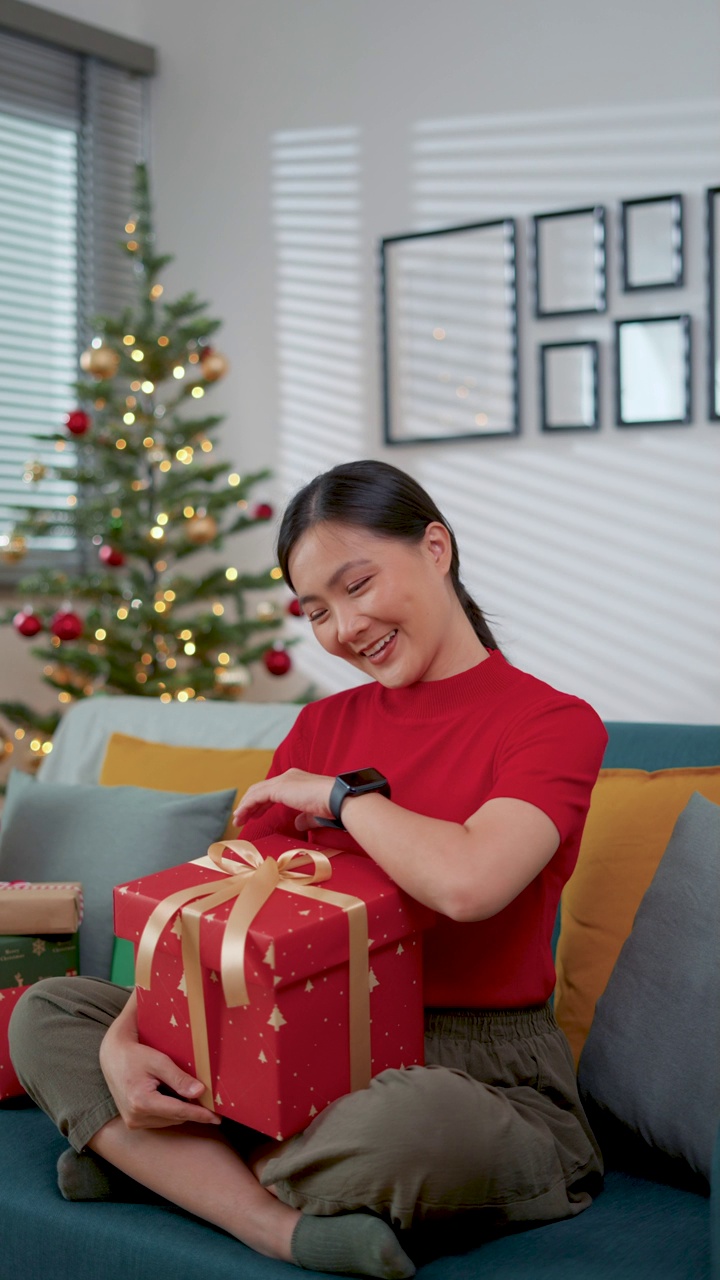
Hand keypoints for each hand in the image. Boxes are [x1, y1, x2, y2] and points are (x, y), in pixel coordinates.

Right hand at [99, 991, 220, 1129]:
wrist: (112, 1057)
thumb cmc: (135, 1055)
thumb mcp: (159, 1061)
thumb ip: (179, 1078)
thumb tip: (200, 1092)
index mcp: (141, 1101)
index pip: (179, 1111)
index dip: (200, 1114)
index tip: (217, 1117)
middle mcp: (136, 1117)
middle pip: (175, 1117)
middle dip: (193, 1111)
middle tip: (210, 1103)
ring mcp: (133, 1122)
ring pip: (169, 1121)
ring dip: (182, 1112)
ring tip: (194, 1098)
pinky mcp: (133, 1122)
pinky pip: (160, 1120)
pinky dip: (171, 1112)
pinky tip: (177, 1099)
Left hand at [233, 767, 334, 831]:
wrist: (338, 799)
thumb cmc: (332, 807)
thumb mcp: (315, 814)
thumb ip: (305, 818)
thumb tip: (298, 824)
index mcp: (297, 780)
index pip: (273, 790)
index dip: (261, 803)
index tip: (254, 815)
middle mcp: (288, 776)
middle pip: (261, 789)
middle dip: (250, 804)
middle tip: (241, 818)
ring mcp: (283, 780)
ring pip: (256, 792)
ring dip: (245, 806)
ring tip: (237, 820)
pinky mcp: (279, 788)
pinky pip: (256, 797)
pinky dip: (246, 806)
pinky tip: (241, 816)